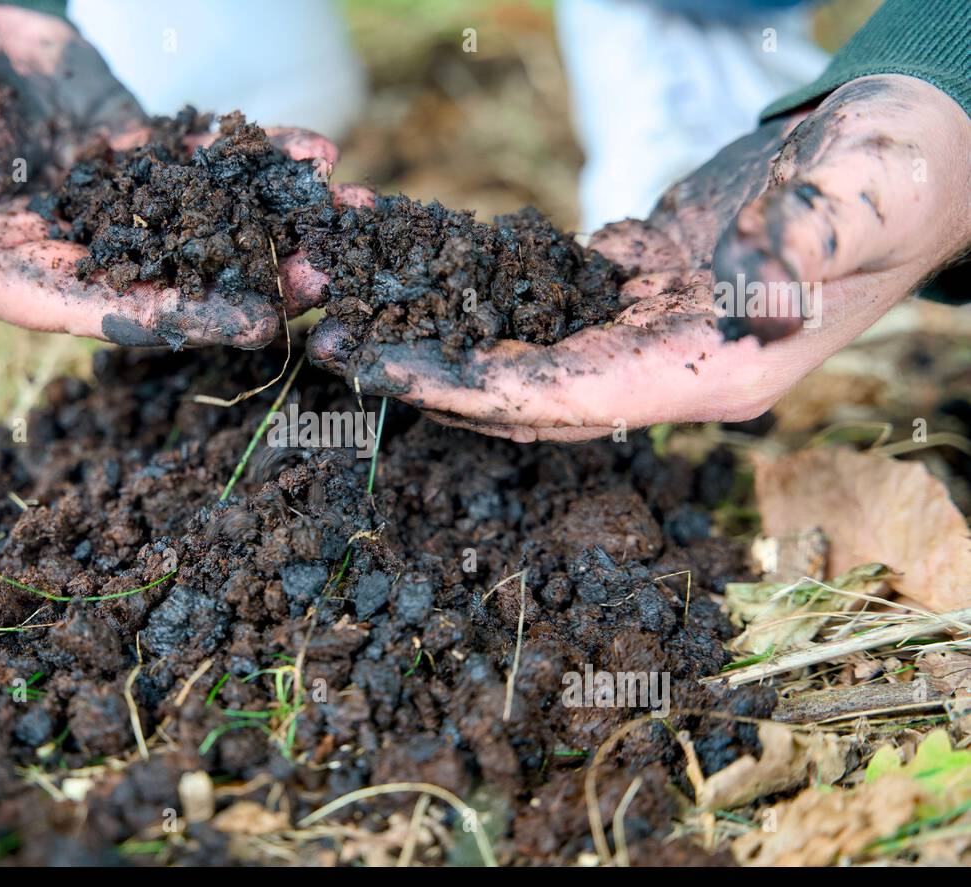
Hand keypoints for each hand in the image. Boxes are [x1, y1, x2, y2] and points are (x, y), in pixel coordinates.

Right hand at [0, 0, 335, 348]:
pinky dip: (257, 159)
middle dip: (249, 280)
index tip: (249, 322)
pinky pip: (205, 165)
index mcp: (8, 275)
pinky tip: (317, 155)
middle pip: (170, 278)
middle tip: (325, 279)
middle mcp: (69, 255)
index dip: (172, 316)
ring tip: (348, 221)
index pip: (98, 310)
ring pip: (202, 226)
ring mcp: (110, 210)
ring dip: (274, 225)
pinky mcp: (136, 161)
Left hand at [308, 75, 970, 439]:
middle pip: (518, 390)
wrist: (910, 138)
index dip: (475, 390)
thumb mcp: (866, 201)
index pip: (572, 399)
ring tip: (337, 296)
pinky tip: (400, 245)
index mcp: (715, 372)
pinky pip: (527, 289)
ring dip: (425, 325)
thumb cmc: (902, 168)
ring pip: (509, 343)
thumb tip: (751, 299)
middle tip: (326, 342)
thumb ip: (803, 255)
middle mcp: (664, 366)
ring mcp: (640, 329)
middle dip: (423, 371)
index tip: (387, 375)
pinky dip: (463, 274)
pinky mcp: (625, 283)